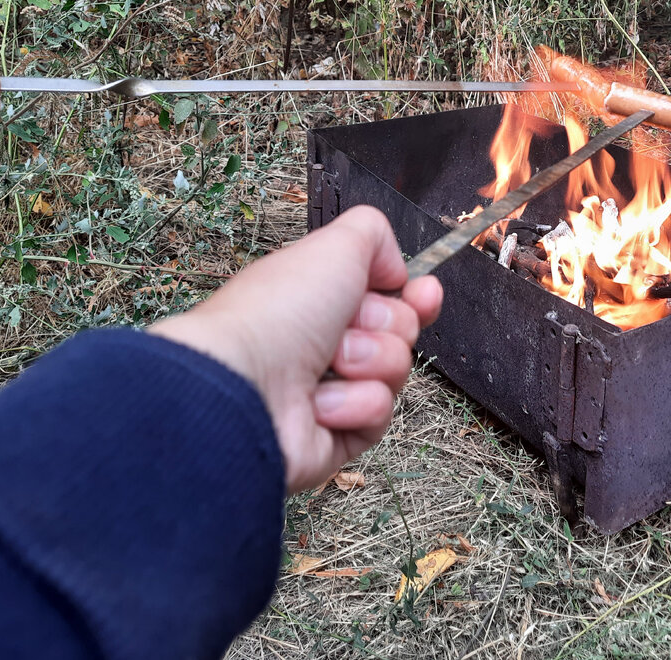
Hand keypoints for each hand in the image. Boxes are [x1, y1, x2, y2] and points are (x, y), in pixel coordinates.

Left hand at [150, 206, 441, 492]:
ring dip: (369, 364)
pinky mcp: (336, 434)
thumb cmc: (278, 313)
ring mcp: (331, 388)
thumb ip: (375, 235)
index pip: (391, 295)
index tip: (425, 294)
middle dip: (383, 327)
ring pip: (395, 373)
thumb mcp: (334, 247)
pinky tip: (319, 404)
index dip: (416, 296)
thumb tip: (399, 269)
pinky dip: (354, 405)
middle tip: (345, 330)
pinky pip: (379, 414)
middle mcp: (325, 340)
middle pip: (401, 331)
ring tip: (328, 366)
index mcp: (322, 296)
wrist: (245, 386)